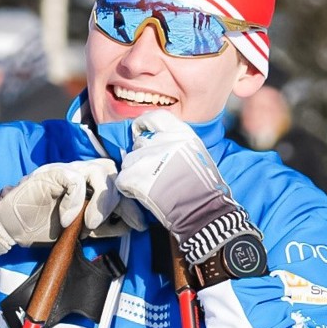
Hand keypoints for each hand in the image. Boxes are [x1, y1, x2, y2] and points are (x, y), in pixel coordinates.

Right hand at [0, 158, 143, 269]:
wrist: (9, 227)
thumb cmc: (40, 226)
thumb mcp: (78, 230)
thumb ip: (102, 227)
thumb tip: (128, 227)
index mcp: (87, 183)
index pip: (117, 182)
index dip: (132, 202)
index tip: (139, 225)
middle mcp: (79, 171)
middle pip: (113, 172)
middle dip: (123, 200)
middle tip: (125, 223)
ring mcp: (64, 170)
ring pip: (98, 171)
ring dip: (102, 201)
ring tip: (92, 224)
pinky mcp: (50, 173)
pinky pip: (74, 179)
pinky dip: (76, 202)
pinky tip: (68, 220)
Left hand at [115, 109, 259, 263]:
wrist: (201, 210)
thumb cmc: (204, 187)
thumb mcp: (196, 152)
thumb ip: (175, 142)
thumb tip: (156, 142)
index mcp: (179, 132)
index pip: (153, 117)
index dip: (144, 125)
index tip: (142, 133)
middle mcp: (161, 140)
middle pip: (139, 142)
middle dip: (142, 155)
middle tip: (153, 171)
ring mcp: (145, 158)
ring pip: (128, 161)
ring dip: (134, 172)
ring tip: (150, 185)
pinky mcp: (133, 176)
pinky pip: (122, 179)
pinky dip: (129, 188)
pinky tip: (143, 194)